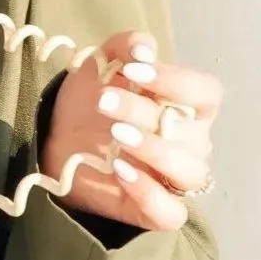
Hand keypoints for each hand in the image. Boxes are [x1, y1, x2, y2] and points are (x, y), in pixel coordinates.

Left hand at [39, 30, 221, 232]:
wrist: (53, 142)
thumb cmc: (89, 103)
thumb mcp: (100, 65)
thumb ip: (124, 47)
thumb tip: (145, 47)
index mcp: (187, 107)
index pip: (207, 93)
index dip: (176, 81)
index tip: (133, 71)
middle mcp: (190, 144)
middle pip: (188, 131)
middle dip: (144, 112)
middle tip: (104, 102)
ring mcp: (174, 179)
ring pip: (189, 172)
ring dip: (154, 151)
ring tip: (117, 136)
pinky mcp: (154, 210)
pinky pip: (171, 212)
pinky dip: (150, 193)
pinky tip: (121, 171)